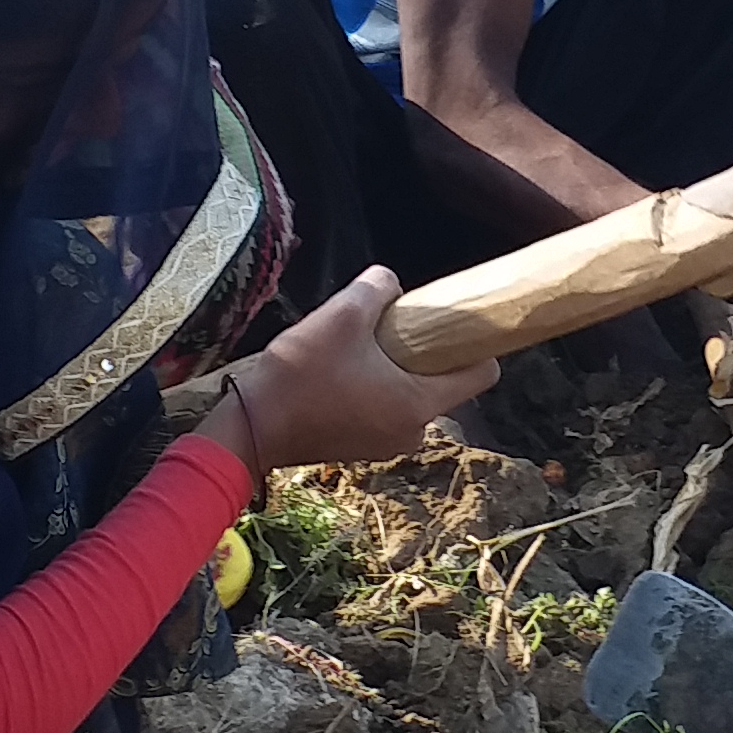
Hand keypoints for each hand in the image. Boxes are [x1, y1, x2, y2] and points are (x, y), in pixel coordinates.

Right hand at [218, 269, 494, 472]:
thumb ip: (376, 288)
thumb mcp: (341, 314)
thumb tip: (390, 284)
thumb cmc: (301, 374)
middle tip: (385, 330)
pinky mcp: (360, 448)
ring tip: (353, 350)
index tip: (449, 321)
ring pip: (409, 394)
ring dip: (391, 370)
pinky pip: (383, 410)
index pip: (483, 373)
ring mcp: (385, 445)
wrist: (249, 428)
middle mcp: (412, 432)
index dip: (473, 342)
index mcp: (419, 404)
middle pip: (442, 382)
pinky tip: (337, 372)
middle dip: (420, 353)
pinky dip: (371, 389)